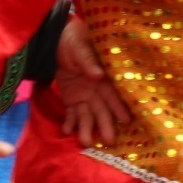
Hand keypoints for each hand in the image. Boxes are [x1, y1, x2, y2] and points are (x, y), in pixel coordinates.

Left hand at [56, 15, 130, 146]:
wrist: (56, 41)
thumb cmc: (74, 40)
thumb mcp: (81, 48)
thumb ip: (89, 61)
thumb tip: (99, 75)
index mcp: (104, 77)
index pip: (113, 94)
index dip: (119, 107)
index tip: (126, 121)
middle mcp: (97, 90)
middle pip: (102, 110)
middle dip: (106, 125)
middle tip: (109, 141)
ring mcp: (85, 96)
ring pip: (88, 115)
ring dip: (87, 129)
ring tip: (85, 142)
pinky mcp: (71, 99)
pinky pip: (72, 113)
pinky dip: (70, 123)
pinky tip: (67, 131)